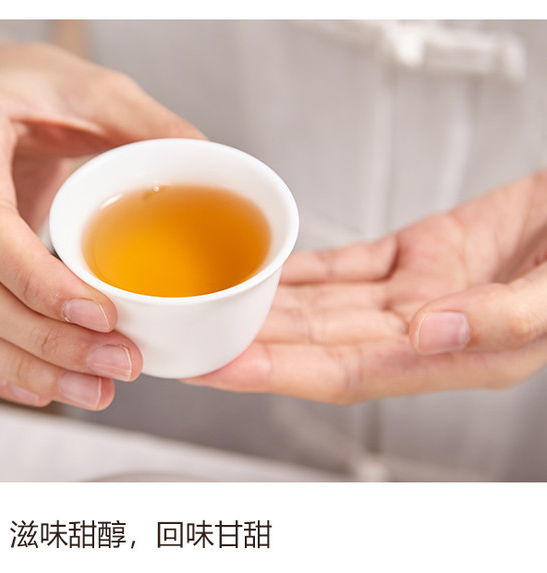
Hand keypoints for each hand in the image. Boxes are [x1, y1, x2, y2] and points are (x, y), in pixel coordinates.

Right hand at [0, 43, 202, 408]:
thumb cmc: (35, 89)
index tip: (101, 314)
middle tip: (119, 364)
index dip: (37, 280)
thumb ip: (146, 124)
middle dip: (45, 339)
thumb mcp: (95, 88)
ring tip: (97, 391)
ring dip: (28, 365)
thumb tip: (205, 164)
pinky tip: (49, 387)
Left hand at [185, 171, 546, 402]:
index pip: (343, 372)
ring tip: (209, 308)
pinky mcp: (416, 254)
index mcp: (453, 354)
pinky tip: (265, 270)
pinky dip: (302, 269)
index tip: (221, 366)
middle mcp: (421, 332)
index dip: (278, 372)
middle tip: (188, 342)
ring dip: (264, 308)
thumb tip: (430, 329)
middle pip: (315, 344)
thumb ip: (504, 319)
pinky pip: (345, 266)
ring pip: (321, 305)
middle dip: (249, 345)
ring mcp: (414, 293)